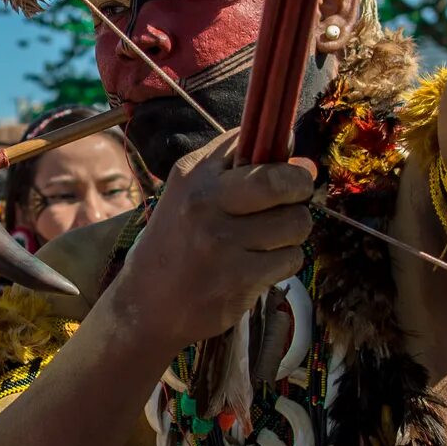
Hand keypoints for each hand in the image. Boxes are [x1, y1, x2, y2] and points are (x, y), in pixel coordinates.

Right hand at [106, 133, 316, 356]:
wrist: (146, 304)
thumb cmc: (175, 245)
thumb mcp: (188, 196)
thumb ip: (235, 170)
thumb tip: (300, 157)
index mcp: (192, 175)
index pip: (248, 141)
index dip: (278, 152)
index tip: (283, 168)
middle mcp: (205, 203)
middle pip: (280, 180)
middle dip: (300, 187)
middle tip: (295, 198)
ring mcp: (222, 242)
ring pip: (295, 222)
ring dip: (293, 231)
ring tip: (270, 239)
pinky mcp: (240, 277)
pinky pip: (291, 258)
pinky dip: (285, 262)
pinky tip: (260, 266)